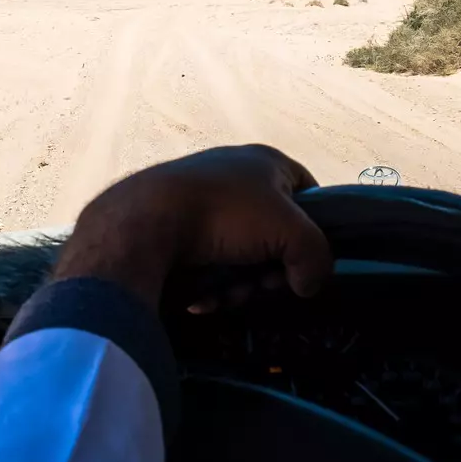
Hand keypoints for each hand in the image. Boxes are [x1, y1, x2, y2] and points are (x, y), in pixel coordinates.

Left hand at [51, 145, 333, 311]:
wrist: (144, 222)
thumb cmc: (225, 214)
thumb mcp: (290, 232)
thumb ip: (316, 257)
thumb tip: (309, 284)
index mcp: (265, 163)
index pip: (308, 192)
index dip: (314, 227)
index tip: (305, 258)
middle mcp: (235, 177)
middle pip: (274, 236)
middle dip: (270, 270)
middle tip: (262, 283)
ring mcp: (202, 203)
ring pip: (241, 257)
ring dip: (240, 285)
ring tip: (226, 294)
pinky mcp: (176, 231)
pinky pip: (208, 265)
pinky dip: (211, 286)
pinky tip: (202, 299)